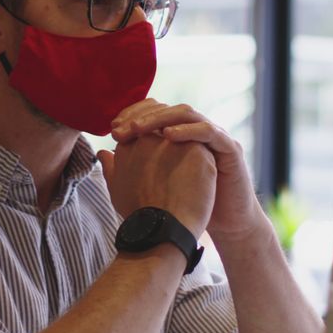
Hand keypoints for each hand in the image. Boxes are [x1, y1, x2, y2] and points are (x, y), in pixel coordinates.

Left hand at [108, 99, 264, 245]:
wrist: (226, 223)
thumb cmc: (190, 204)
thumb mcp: (154, 183)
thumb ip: (129, 166)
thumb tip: (102, 152)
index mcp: (178, 134)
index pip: (153, 112)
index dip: (131, 116)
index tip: (111, 129)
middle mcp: (195, 130)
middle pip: (167, 108)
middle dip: (141, 116)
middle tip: (120, 129)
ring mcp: (214, 137)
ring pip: (186, 113)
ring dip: (160, 119)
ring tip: (138, 129)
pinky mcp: (230, 148)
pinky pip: (209, 132)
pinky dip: (188, 130)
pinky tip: (168, 137)